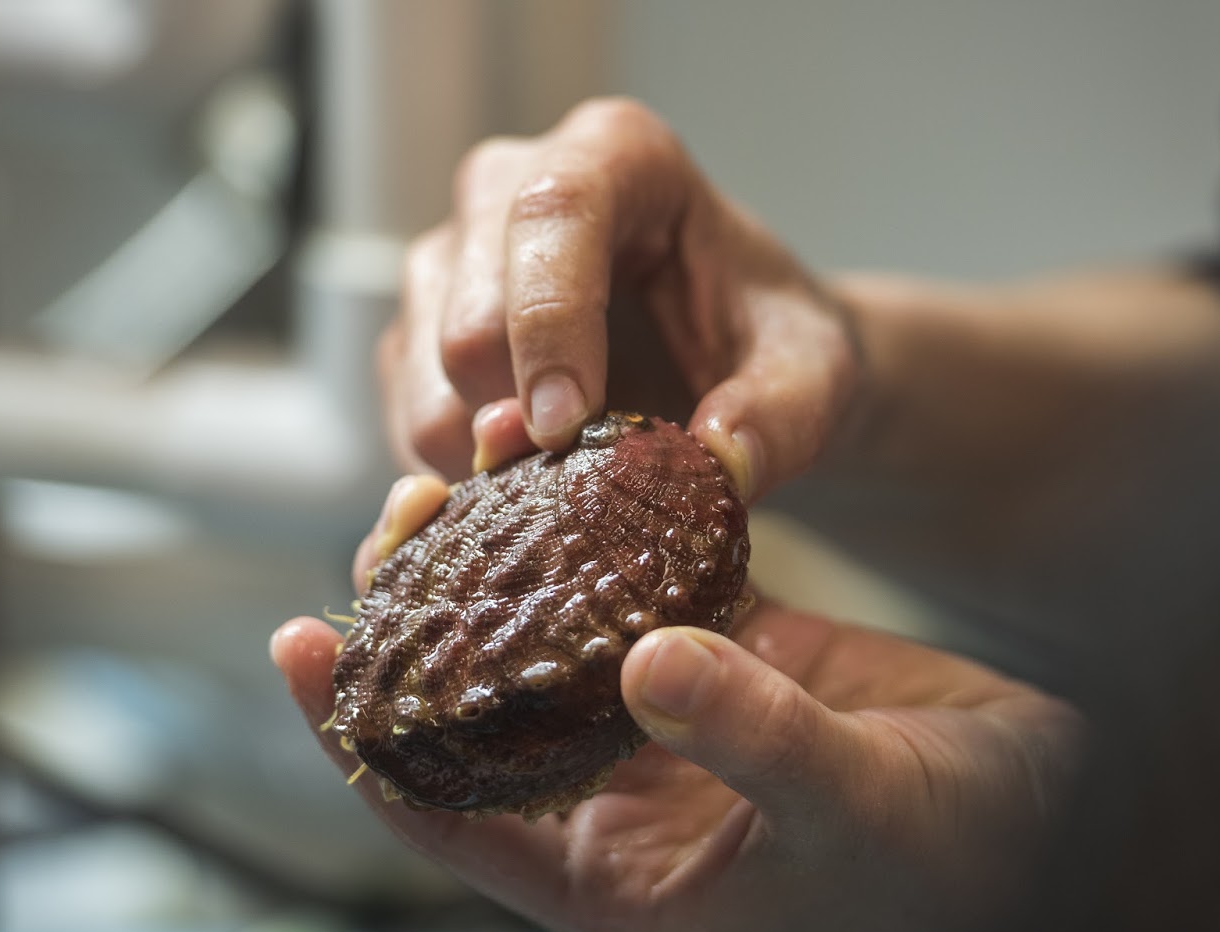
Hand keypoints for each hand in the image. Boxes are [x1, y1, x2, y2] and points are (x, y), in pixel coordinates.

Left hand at [273, 478, 1079, 931]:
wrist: (1054, 816)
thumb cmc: (960, 856)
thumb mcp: (855, 808)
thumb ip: (750, 739)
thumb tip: (645, 662)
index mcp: (619, 883)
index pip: (448, 817)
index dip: (363, 739)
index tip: (296, 644)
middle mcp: (623, 807)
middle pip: (480, 717)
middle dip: (423, 629)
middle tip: (384, 525)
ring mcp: (668, 729)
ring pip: (549, 643)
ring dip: (502, 568)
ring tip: (452, 476)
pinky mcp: (721, 660)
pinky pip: (635, 590)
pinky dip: (601, 535)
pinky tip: (565, 465)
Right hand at [382, 97, 859, 501]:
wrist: (732, 362)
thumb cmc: (769, 342)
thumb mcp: (812, 377)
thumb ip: (782, 418)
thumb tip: (720, 464)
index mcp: (619, 155)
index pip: (553, 213)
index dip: (549, 325)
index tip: (564, 429)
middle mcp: (511, 186)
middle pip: (466, 310)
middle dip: (514, 416)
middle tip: (579, 485)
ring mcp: (452, 256)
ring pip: (423, 374)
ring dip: (485, 458)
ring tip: (567, 487)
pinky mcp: (420, 329)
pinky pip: (407, 415)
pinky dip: (460, 474)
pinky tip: (529, 487)